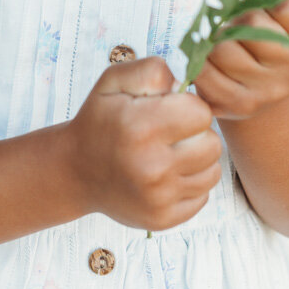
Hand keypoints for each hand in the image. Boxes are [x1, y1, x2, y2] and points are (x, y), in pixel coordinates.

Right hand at [64, 56, 222, 229]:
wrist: (76, 171)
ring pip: (212, 171)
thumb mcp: (115, 80)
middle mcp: (151, 166)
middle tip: (171, 134)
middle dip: (196, 134)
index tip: (170, 110)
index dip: (188, 107)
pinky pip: (203, 196)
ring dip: (197, 160)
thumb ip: (153, 69)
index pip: (201, 113)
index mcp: (140, 127)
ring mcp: (157, 198)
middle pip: (212, 144)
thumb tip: (185, 86)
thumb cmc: (101, 119)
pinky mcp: (162, 219)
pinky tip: (168, 175)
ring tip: (171, 153)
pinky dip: (190, 184)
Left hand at [190, 0, 288, 120]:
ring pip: (222, 48)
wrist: (270, 82)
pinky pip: (204, 72)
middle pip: (250, 24)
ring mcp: (270, 92)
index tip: (268, 5)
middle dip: (238, 15)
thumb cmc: (277, 29)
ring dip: (216, 37)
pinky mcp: (240, 105)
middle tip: (240, 20)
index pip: (286, 6)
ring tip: (227, 39)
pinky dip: (202, 59)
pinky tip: (213, 58)